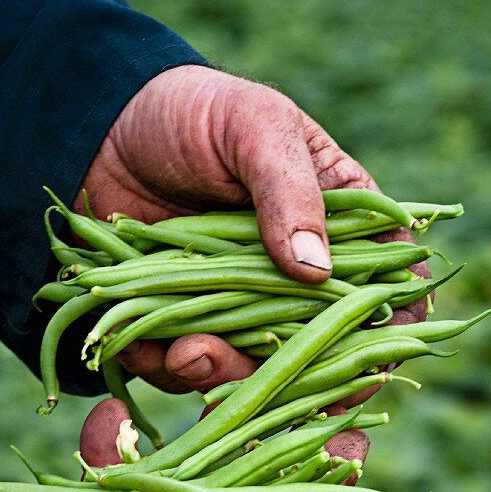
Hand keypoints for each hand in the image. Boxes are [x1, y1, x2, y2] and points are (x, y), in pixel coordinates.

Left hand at [79, 64, 427, 399]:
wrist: (103, 125)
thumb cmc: (197, 111)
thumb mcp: (255, 128)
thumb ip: (289, 191)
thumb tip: (317, 272)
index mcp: (344, 226)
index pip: (388, 293)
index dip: (386, 337)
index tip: (363, 369)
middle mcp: (300, 278)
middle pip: (324, 352)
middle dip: (295, 380)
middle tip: (257, 372)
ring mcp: (243, 307)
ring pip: (256, 372)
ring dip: (225, 376)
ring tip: (187, 351)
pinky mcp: (188, 324)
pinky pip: (187, 368)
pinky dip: (167, 366)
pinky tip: (141, 337)